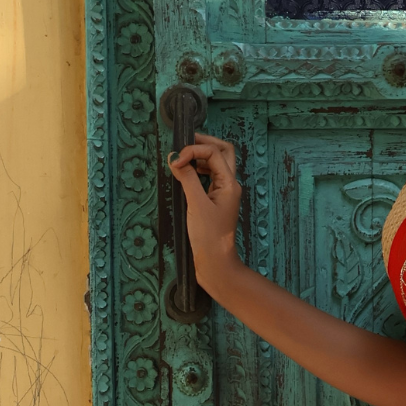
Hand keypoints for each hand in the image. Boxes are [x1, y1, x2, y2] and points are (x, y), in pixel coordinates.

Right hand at [168, 133, 242, 291]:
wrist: (215, 262)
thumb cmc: (208, 236)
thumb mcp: (196, 204)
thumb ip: (187, 178)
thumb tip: (175, 158)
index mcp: (230, 184)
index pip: (214, 152)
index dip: (194, 150)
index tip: (176, 161)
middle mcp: (229, 185)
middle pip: (223, 151)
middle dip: (204, 144)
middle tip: (183, 144)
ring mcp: (223, 193)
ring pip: (216, 163)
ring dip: (200, 156)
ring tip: (182, 159)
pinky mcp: (215, 201)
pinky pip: (209, 177)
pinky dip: (198, 170)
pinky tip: (185, 174)